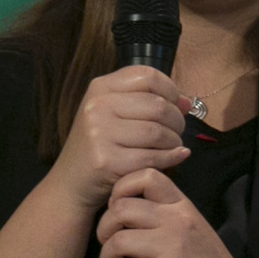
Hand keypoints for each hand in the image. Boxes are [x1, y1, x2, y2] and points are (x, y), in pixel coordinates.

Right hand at [48, 67, 189, 210]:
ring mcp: (99, 133)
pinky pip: (153, 156)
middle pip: (158, 105)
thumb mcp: (116, 114)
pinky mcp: (107, 161)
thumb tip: (187, 101)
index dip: (171, 89)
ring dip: (174, 141)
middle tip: (176, 132)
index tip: (176, 105)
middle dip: (177, 120)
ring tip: (172, 146)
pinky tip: (175, 157)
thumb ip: (149, 102)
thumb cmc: (100, 145)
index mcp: (100, 87)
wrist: (71, 182)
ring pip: (158, 132)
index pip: (147, 76)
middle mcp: (97, 106)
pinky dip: (171, 158)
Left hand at [97, 170, 255, 257]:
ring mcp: (172, 247)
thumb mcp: (194, 227)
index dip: (121, 189)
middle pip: (121, 208)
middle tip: (108, 243)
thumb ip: (168, 215)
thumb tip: (129, 212)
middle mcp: (176, 220)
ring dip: (106, 256)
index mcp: (182, 206)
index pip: (146, 176)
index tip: (117, 210)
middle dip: (104, 228)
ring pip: (118, 241)